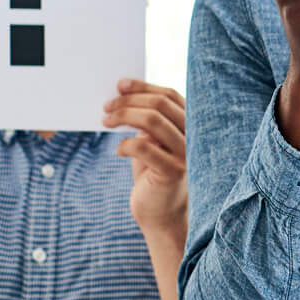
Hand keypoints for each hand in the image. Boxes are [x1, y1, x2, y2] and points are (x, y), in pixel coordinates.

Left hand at [105, 79, 187, 235]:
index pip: (169, 95)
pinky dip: (125, 144)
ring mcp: (186, 154)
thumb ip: (148, 120)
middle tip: (106, 107)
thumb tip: (122, 94)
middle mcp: (194, 136)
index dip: (143, 86)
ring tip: (106, 122)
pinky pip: (143, 146)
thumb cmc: (152, 174)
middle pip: (159, 104)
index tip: (120, 86)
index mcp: (191, 125)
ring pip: (152, 120)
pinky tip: (118, 151)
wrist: (161, 214)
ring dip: (123, 116)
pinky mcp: (172, 172)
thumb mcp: (152, 141)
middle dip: (128, 102)